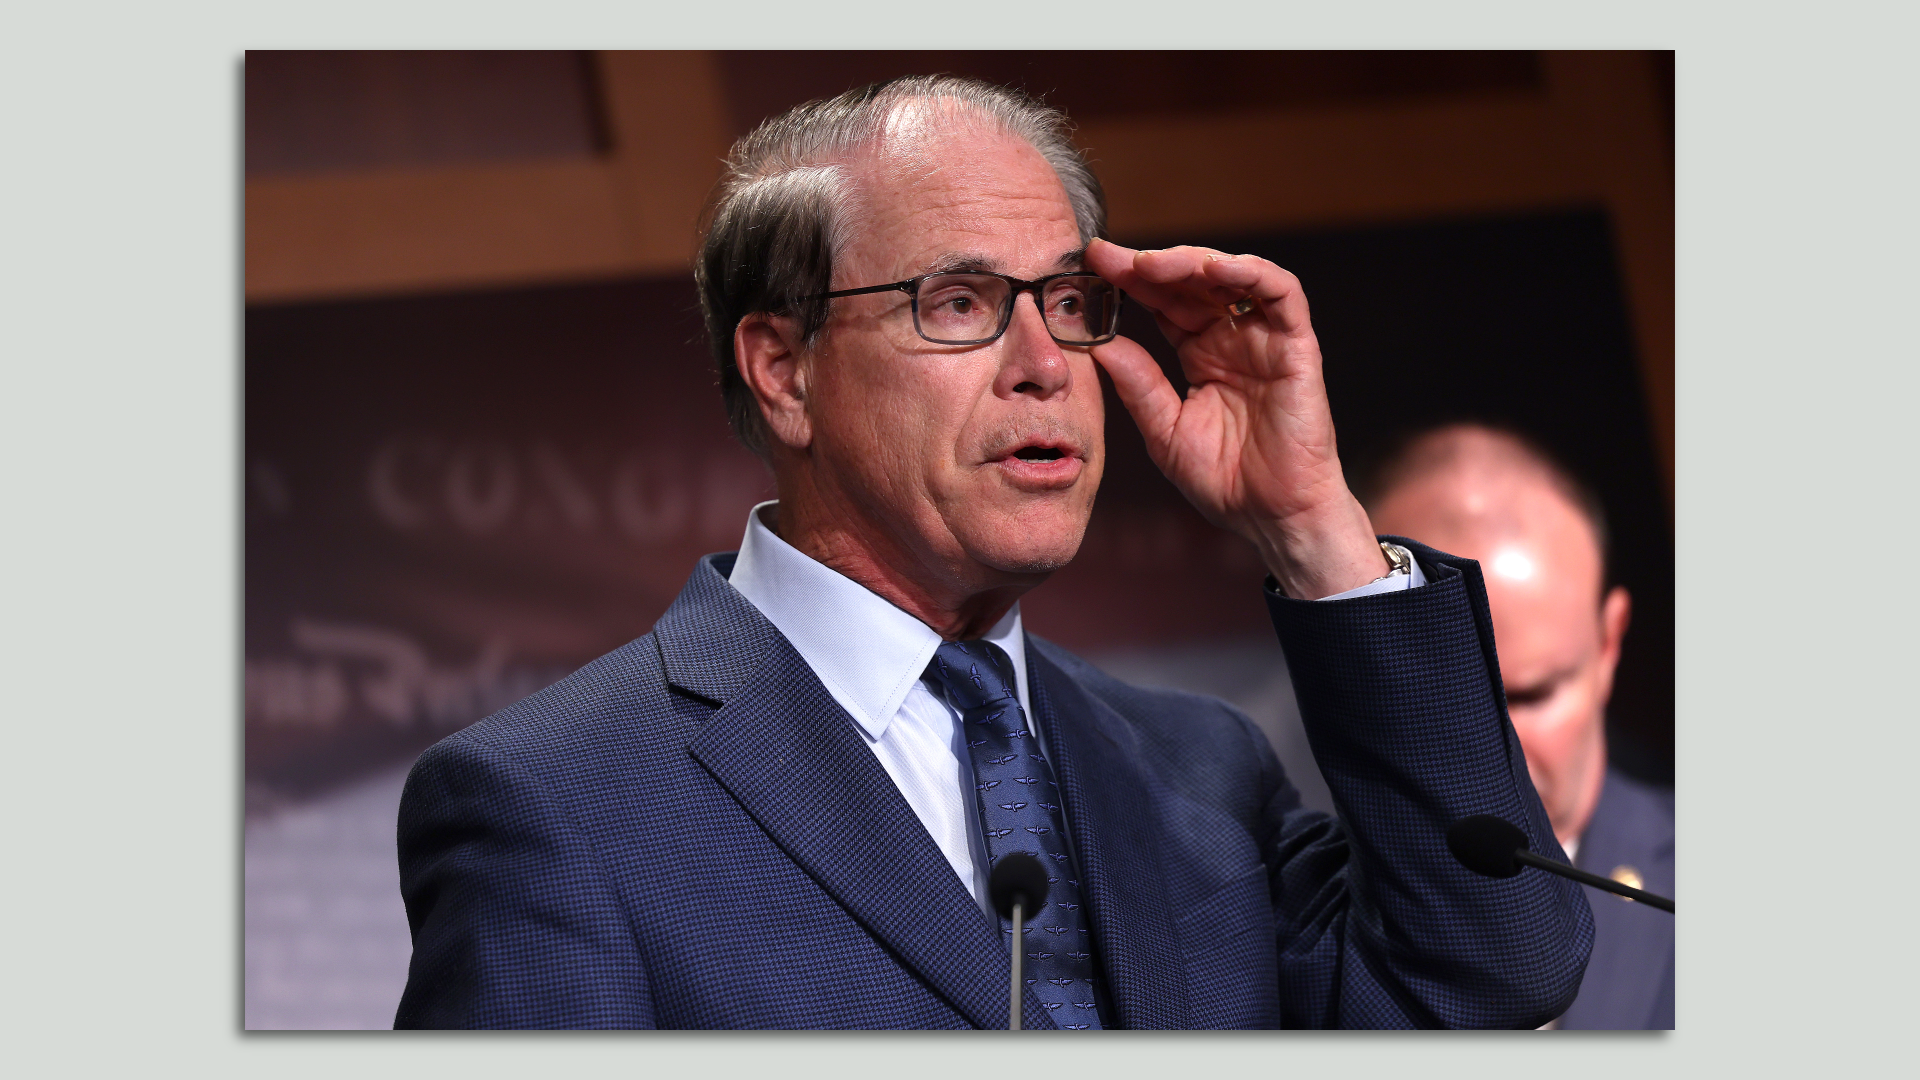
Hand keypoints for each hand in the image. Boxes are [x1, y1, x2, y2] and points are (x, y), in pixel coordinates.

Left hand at [1084, 238, 1388, 599]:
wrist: (1274, 518)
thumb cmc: (1226, 481)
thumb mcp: (1165, 431)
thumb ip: (1137, 385)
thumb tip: (1097, 344)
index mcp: (1201, 355)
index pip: (1164, 304)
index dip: (1130, 282)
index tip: (1090, 266)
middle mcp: (1234, 339)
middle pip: (1192, 283)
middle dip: (1150, 264)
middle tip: (1108, 257)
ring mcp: (1266, 340)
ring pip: (1234, 277)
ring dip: (1193, 262)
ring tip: (1150, 263)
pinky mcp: (1297, 348)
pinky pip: (1281, 295)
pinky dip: (1249, 273)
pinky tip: (1212, 270)